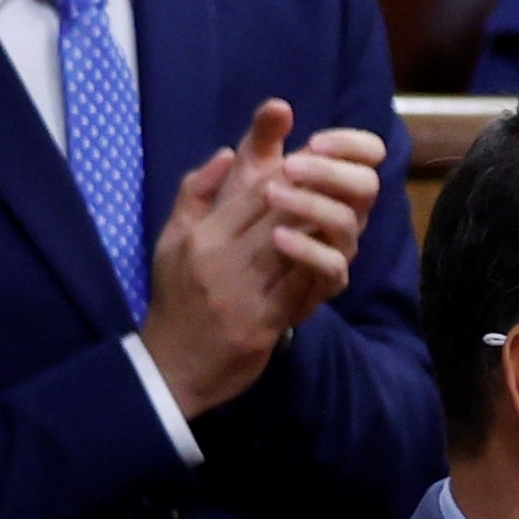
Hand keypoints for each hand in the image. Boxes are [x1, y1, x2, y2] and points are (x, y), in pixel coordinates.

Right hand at [140, 101, 376, 412]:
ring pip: (296, 247)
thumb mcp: (171, 240)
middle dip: (311, 191)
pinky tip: (341, 251)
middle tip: (342, 174)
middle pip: (277, 213)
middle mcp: (222, 261)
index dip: (287, 169)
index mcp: (201, 237)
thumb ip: (196, 193)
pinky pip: (304, 288)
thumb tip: (228, 152)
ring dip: (325, 225)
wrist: (174, 365)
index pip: (250, 192)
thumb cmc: (175, 296)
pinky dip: (324, 265)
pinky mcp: (267, 323)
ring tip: (348, 207)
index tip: (314, 154)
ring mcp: (246, 293)